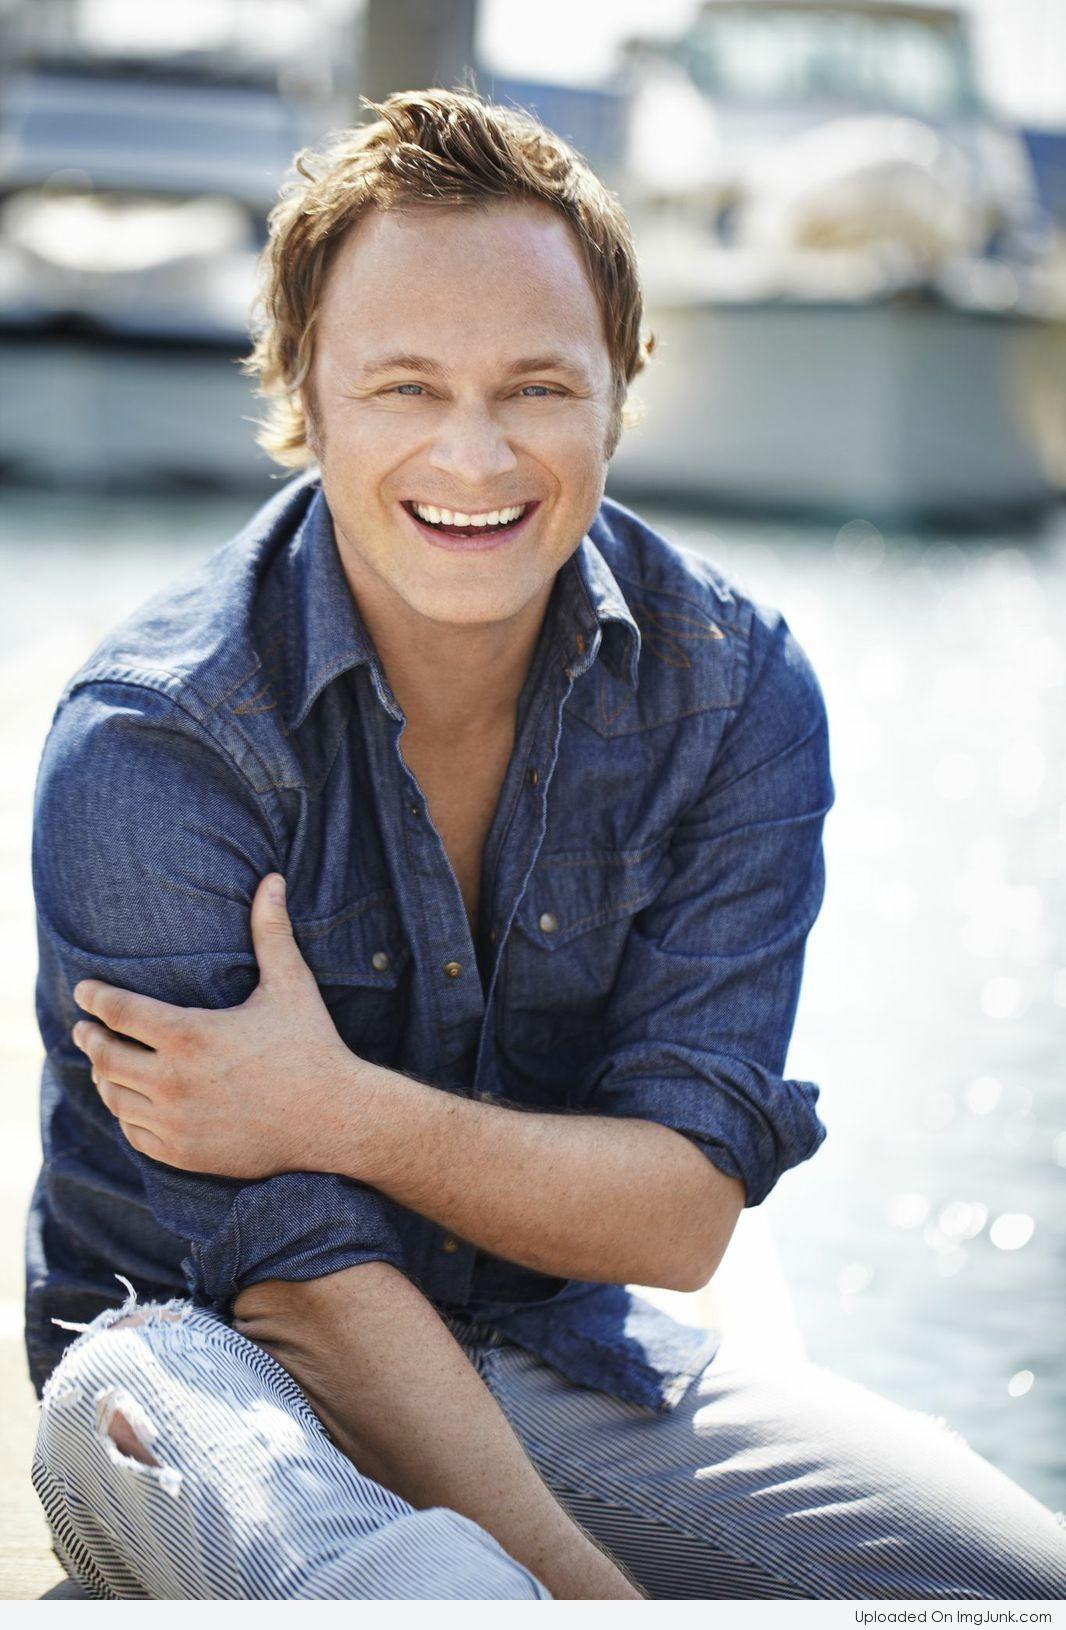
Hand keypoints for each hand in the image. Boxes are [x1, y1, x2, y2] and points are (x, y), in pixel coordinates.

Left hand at [71, 873, 358, 1177]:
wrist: (334, 1120)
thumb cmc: (311, 1046)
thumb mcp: (290, 984)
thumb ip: (271, 931)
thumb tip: (271, 879)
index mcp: (190, 1034)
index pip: (119, 1010)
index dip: (95, 998)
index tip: (84, 991)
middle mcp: (173, 1081)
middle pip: (105, 1055)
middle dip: (90, 1037)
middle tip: (85, 1028)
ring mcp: (176, 1122)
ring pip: (114, 1097)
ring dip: (103, 1077)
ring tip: (102, 1063)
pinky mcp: (184, 1153)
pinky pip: (135, 1132)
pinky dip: (126, 1113)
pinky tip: (129, 1101)